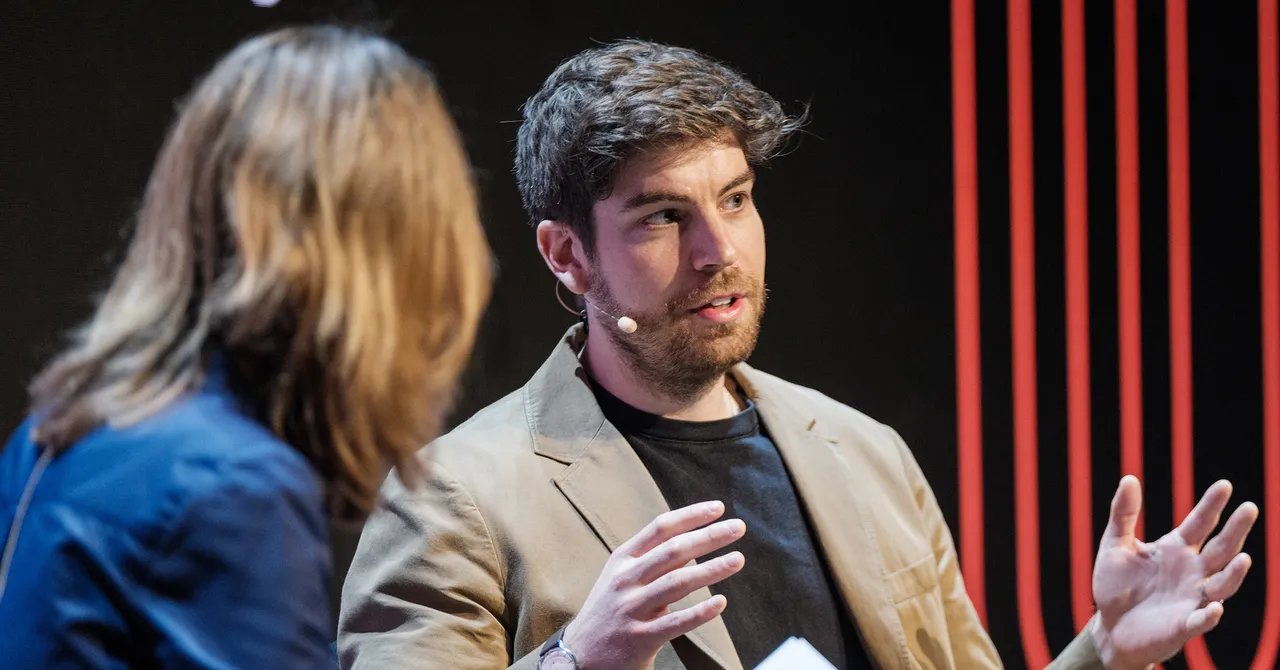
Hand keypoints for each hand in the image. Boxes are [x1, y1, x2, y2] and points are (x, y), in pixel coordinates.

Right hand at [562, 500, 744, 669]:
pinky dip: (700, 612)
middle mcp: (626, 580)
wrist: (578, 655)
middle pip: (673, 550)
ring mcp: (632, 609)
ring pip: (677, 583)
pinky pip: (676, 622)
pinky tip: (721, 602)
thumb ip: (652, 561)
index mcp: (622, 559)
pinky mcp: (640, 638)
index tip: (718, 508)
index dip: (691, 516)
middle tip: (738, 528)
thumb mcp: (621, 577)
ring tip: (737, 560)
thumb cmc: (608, 610)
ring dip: (711, 569)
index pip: (660, 528)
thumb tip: (694, 543)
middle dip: (709, 536)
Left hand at [1090, 476, 1258, 668]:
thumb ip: (1123, 514)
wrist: (1109, 626)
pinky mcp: (1183, 625)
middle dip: (1235, 530)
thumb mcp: (1115, 545)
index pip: (1200, 523)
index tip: (1225, 485)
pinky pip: (1200, 620)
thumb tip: (1129, 478)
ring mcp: (1191, 598)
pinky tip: (1214, 608)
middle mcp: (1192, 571)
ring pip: (1222, 585)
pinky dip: (1209, 615)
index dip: (1212, 505)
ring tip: (1244, 558)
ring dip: (1234, 574)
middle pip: (1220, 549)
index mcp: (1176, 548)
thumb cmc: (1116, 585)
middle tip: (1249, 508)